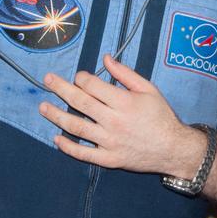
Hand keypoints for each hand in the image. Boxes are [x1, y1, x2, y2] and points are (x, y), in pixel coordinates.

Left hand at [39, 54, 205, 177]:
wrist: (173, 148)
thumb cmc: (161, 116)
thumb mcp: (149, 89)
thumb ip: (126, 74)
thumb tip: (106, 59)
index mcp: (124, 102)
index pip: (93, 86)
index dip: (82, 78)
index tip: (79, 76)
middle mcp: (113, 121)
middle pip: (80, 103)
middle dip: (61, 89)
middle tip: (47, 80)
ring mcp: (109, 142)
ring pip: (76, 127)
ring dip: (57, 116)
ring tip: (43, 107)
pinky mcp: (109, 159)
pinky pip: (83, 153)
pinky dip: (68, 147)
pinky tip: (56, 138)